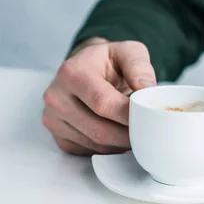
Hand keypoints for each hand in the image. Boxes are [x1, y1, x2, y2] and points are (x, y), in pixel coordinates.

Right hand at [42, 39, 156, 154]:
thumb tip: (148, 90)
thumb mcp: (127, 52)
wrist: (85, 68)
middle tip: (149, 132)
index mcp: (72, 73)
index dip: (129, 115)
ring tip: (138, 133)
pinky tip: (121, 137)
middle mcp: (56, 97)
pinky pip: (89, 152)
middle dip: (128, 135)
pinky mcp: (58, 136)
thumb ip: (139, 67)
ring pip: (96, 144)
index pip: (103, 103)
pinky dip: (110, 149)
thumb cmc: (108, 61)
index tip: (149, 119)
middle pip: (99, 129)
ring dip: (121, 144)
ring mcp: (54, 119)